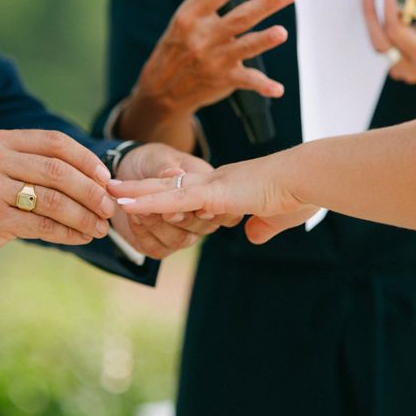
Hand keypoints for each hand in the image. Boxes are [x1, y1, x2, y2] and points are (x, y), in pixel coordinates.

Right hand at [0, 130, 114, 266]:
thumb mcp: (7, 168)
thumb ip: (43, 166)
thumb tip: (100, 181)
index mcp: (5, 141)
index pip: (56, 142)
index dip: (87, 160)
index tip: (106, 179)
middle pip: (58, 171)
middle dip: (90, 191)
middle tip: (109, 208)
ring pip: (52, 200)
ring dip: (83, 216)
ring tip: (99, 228)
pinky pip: (41, 225)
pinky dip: (67, 232)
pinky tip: (81, 237)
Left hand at [109, 153, 319, 244]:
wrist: (307, 180)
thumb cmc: (298, 196)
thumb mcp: (274, 218)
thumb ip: (261, 226)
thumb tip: (252, 235)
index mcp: (225, 188)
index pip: (187, 190)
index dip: (166, 193)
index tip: (147, 196)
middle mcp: (212, 183)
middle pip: (167, 185)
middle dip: (139, 188)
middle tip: (112, 187)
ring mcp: (210, 187)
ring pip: (163, 190)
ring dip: (135, 194)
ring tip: (108, 193)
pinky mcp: (212, 193)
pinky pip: (173, 198)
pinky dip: (148, 202)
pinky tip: (127, 205)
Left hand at [110, 144, 241, 257]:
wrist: (129, 171)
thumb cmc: (152, 161)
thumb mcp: (158, 157)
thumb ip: (166, 166)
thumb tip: (176, 173)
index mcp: (208, 191)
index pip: (210, 204)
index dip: (195, 206)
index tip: (176, 204)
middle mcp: (200, 216)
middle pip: (197, 227)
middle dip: (174, 218)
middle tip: (154, 208)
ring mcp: (183, 233)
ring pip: (177, 240)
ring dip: (155, 224)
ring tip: (136, 208)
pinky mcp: (161, 244)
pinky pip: (156, 248)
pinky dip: (143, 233)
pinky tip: (132, 216)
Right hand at [117, 0, 293, 148]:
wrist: (162, 89)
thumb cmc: (180, 47)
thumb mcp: (189, 17)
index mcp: (191, 16)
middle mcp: (203, 37)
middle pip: (240, 17)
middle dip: (266, 4)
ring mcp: (215, 59)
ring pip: (245, 46)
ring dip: (264, 40)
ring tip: (281, 33)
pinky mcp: (224, 79)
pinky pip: (247, 81)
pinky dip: (263, 86)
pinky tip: (277, 89)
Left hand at [362, 0, 415, 83]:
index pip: (398, 34)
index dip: (389, 11)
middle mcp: (411, 68)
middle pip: (380, 44)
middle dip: (371, 16)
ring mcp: (399, 70)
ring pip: (376, 45)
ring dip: (370, 19)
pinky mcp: (392, 65)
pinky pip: (378, 44)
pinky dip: (375, 25)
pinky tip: (372, 6)